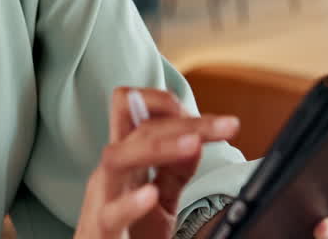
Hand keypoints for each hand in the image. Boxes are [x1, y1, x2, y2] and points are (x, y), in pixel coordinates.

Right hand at [74, 87, 240, 238]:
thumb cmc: (130, 233)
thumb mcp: (160, 198)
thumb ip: (176, 170)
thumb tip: (198, 140)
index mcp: (125, 159)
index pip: (135, 108)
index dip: (169, 103)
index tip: (210, 118)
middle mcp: (111, 172)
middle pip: (139, 127)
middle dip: (187, 122)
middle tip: (226, 126)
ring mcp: (103, 199)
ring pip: (118, 157)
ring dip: (158, 147)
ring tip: (193, 144)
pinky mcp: (101, 232)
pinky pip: (111, 214)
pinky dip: (131, 203)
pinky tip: (151, 194)